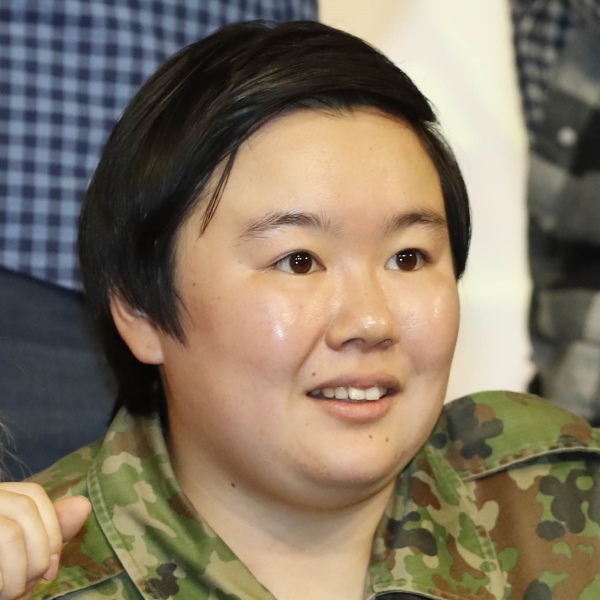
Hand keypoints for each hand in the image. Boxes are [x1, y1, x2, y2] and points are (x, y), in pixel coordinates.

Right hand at [0, 483, 90, 599]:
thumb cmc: (0, 578)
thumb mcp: (24, 558)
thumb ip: (50, 534)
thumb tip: (83, 505)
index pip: (31, 494)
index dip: (51, 525)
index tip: (53, 565)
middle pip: (24, 509)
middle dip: (40, 551)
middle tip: (35, 583)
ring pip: (9, 534)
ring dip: (19, 573)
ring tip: (12, 593)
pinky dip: (2, 582)